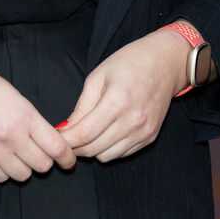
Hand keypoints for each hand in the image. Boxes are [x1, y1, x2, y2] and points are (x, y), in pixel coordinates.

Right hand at [0, 58, 75, 182]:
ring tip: (18, 154)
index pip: (57, 147)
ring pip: (22, 175)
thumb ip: (30, 117)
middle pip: (42, 165)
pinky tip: (0, 157)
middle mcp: (10, 136)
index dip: (67, 157)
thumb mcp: (11, 93)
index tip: (69, 160)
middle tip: (41, 153)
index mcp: (24, 115)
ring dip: (24, 167)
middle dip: (46, 161)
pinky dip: (4, 171)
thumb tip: (49, 137)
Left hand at [58, 29, 185, 160]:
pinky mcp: (150, 137)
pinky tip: (106, 132)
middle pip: (93, 149)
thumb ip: (81, 107)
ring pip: (106, 156)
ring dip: (92, 149)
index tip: (54, 137)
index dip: (65, 140)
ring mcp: (144, 131)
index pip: (84, 134)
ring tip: (88, 132)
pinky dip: (108, 148)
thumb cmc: (129, 63)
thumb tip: (65, 130)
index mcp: (118, 101)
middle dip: (75, 146)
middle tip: (68, 135)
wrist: (165, 62)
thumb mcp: (98, 76)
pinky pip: (121, 154)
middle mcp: (133, 120)